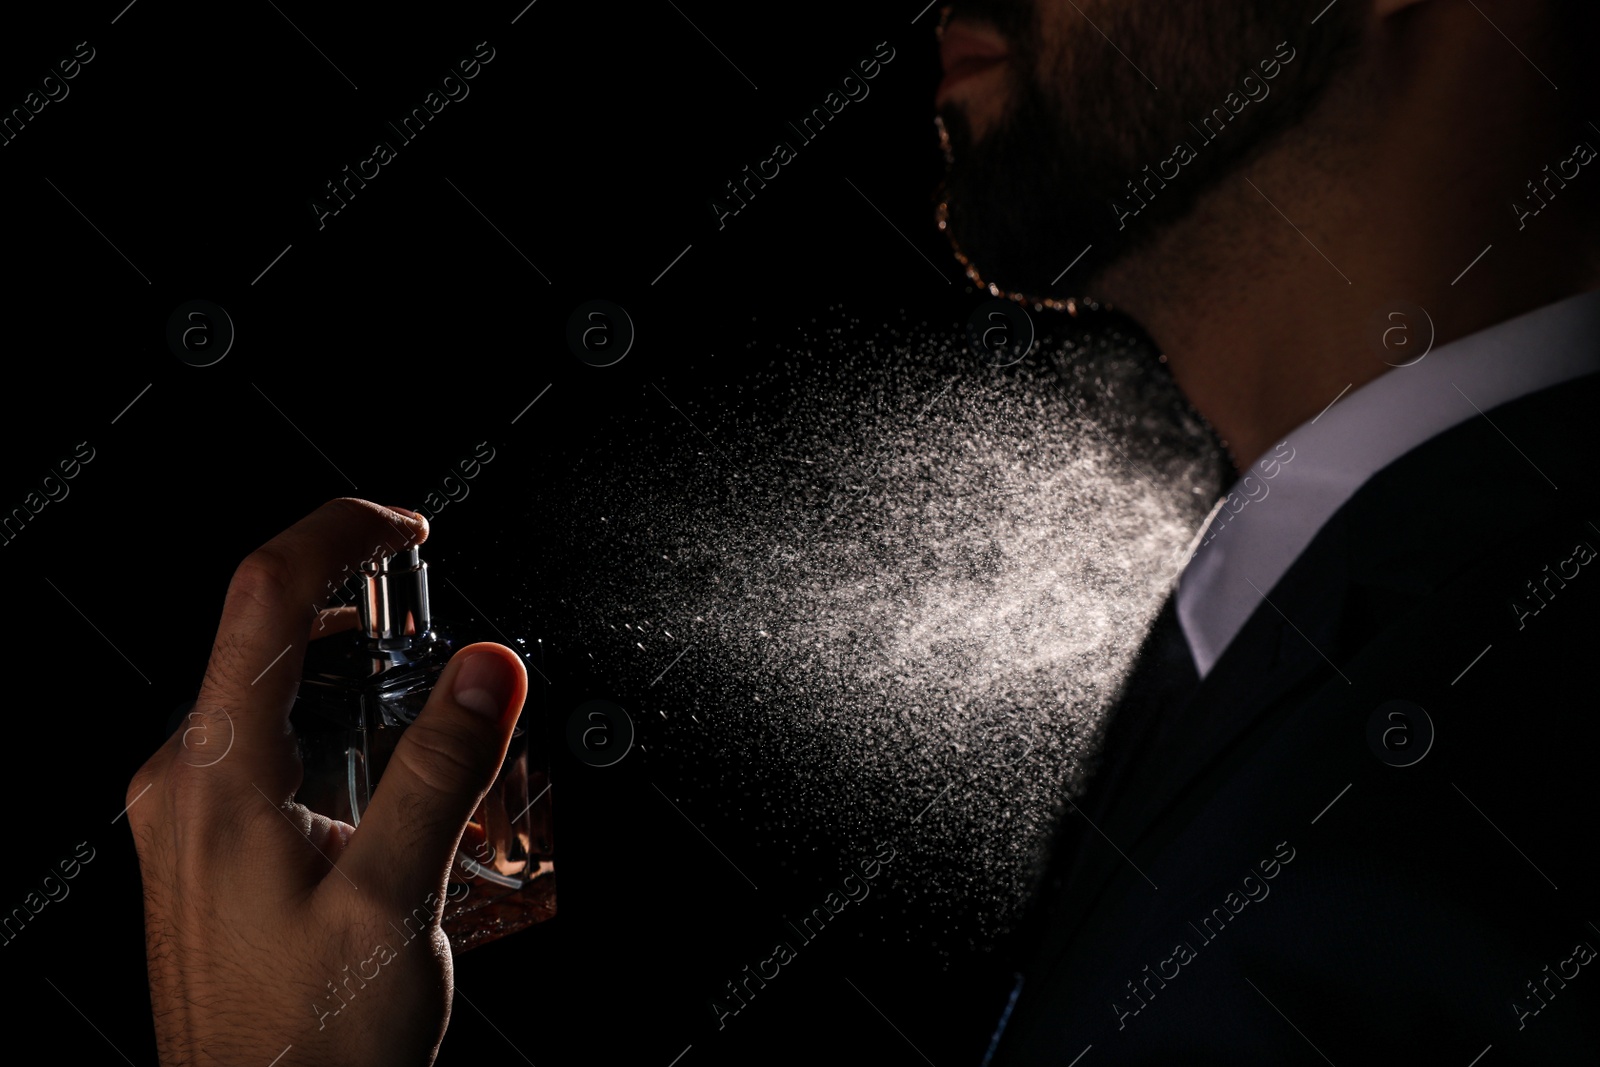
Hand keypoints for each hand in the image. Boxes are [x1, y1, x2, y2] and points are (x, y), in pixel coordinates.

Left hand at [125, 498, 527, 1066]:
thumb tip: (490, 665)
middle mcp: (183, 784)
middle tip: (444, 652)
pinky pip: (267, 752)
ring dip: (353, 684)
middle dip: (364, 620)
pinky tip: (389, 792)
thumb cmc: (310, 1046)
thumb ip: (443, 769)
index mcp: (215, 776)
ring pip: (270, 698)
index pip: (263, 593)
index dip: (339, 533)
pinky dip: (333, 736)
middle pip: (265, 639)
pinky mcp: (204, 850)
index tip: (408, 527)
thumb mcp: (394, 898)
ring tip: (429, 736)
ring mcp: (186, 819)